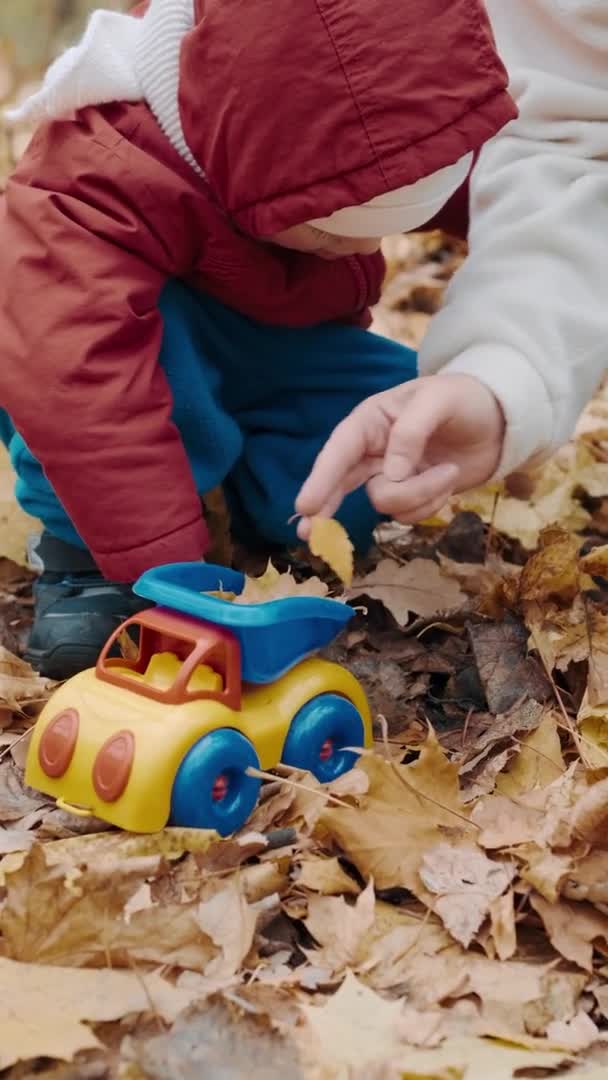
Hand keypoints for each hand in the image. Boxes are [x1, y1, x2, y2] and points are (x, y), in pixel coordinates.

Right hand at [295, 374, 504, 528]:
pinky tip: (448, 482)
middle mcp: (375, 450)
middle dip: (327, 508)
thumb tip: (392, 474)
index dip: (320, 479)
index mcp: (372, 420)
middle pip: (342, 484)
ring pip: (386, 504)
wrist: (500, 420)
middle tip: (310, 536)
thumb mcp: (439, 400)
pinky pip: (410, 514)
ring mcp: (392, 475)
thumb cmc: (464, 398)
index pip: (340, 450)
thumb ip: (411, 432)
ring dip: (420, 495)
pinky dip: (432, 504)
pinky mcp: (413, 495)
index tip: (306, 507)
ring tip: (449, 472)